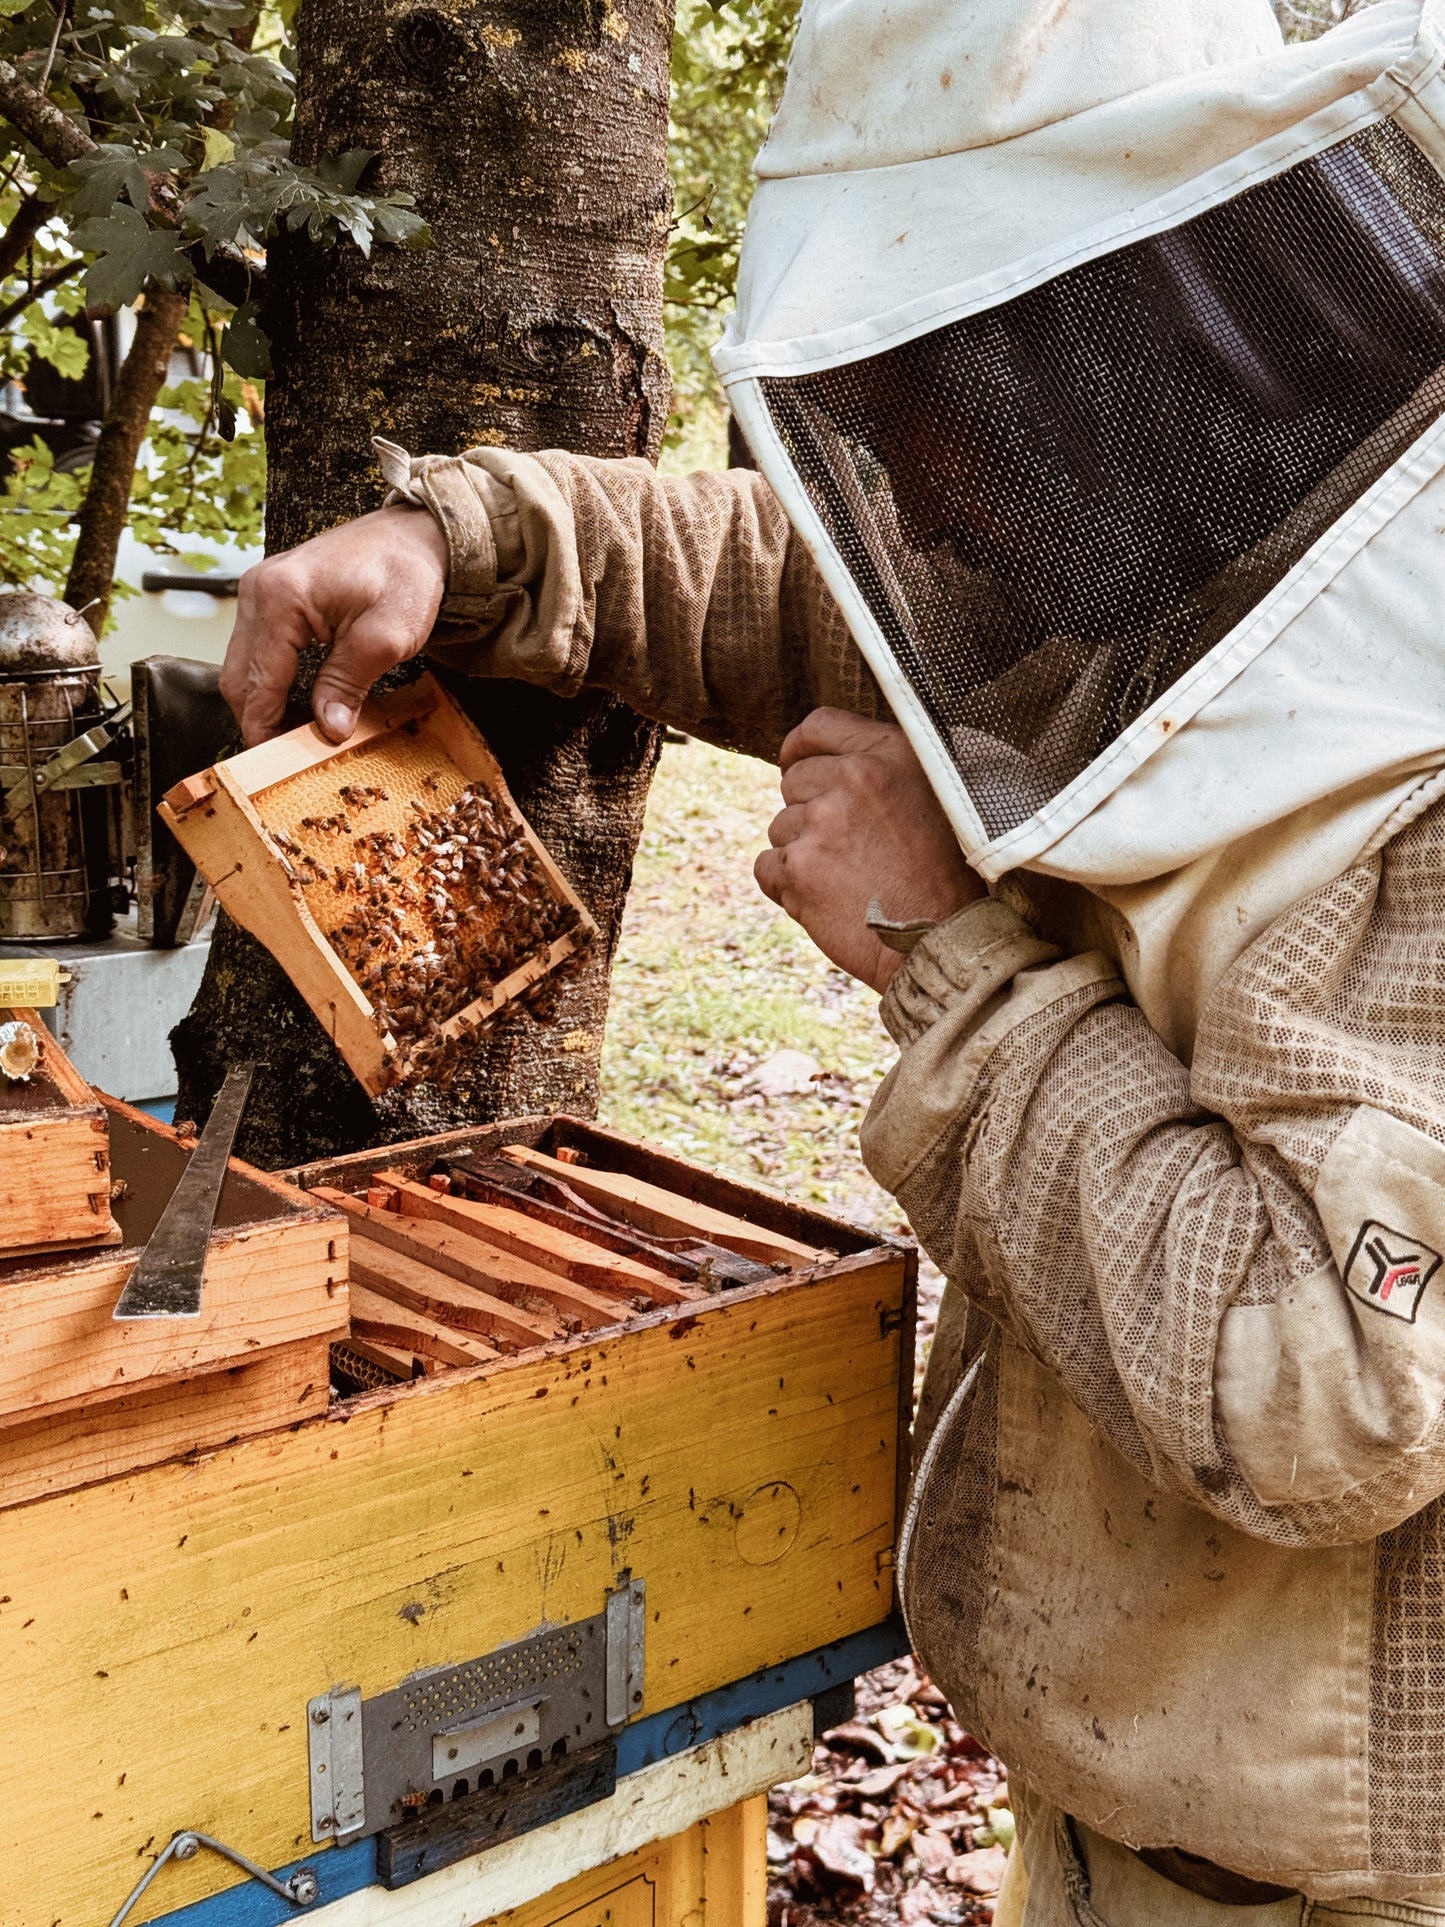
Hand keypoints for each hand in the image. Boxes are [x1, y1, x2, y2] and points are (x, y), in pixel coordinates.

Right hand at [221, 504, 448, 746]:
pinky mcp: (270, 596)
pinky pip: (256, 649)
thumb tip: (327, 727)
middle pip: (237, 677)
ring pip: (241, 665)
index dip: (265, 728)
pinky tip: (297, 700)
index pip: (257, 681)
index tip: (274, 763)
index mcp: (280, 597)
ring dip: (263, 701)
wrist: (412, 535)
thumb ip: (349, 682)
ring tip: (298, 731)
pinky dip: (270, 680)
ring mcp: (259, 590)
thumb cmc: (404, 572)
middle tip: (290, 754)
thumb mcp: (387, 636)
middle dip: (260, 719)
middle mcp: (258, 590)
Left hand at [754, 709, 983, 992]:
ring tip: (848, 881)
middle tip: (848, 849)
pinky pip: (767, 868)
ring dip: (803, 854)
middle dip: (808, 812)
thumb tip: (836, 757)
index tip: (793, 763)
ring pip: (780, 828)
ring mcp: (821, 823)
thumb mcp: (938, 797)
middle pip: (793, 782)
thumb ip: (887, 767)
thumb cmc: (946, 875)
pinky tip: (827, 901)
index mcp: (890, 753)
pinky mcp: (798, 868)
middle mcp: (853, 779)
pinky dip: (787, 887)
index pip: (820, 726)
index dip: (800, 747)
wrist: (944, 941)